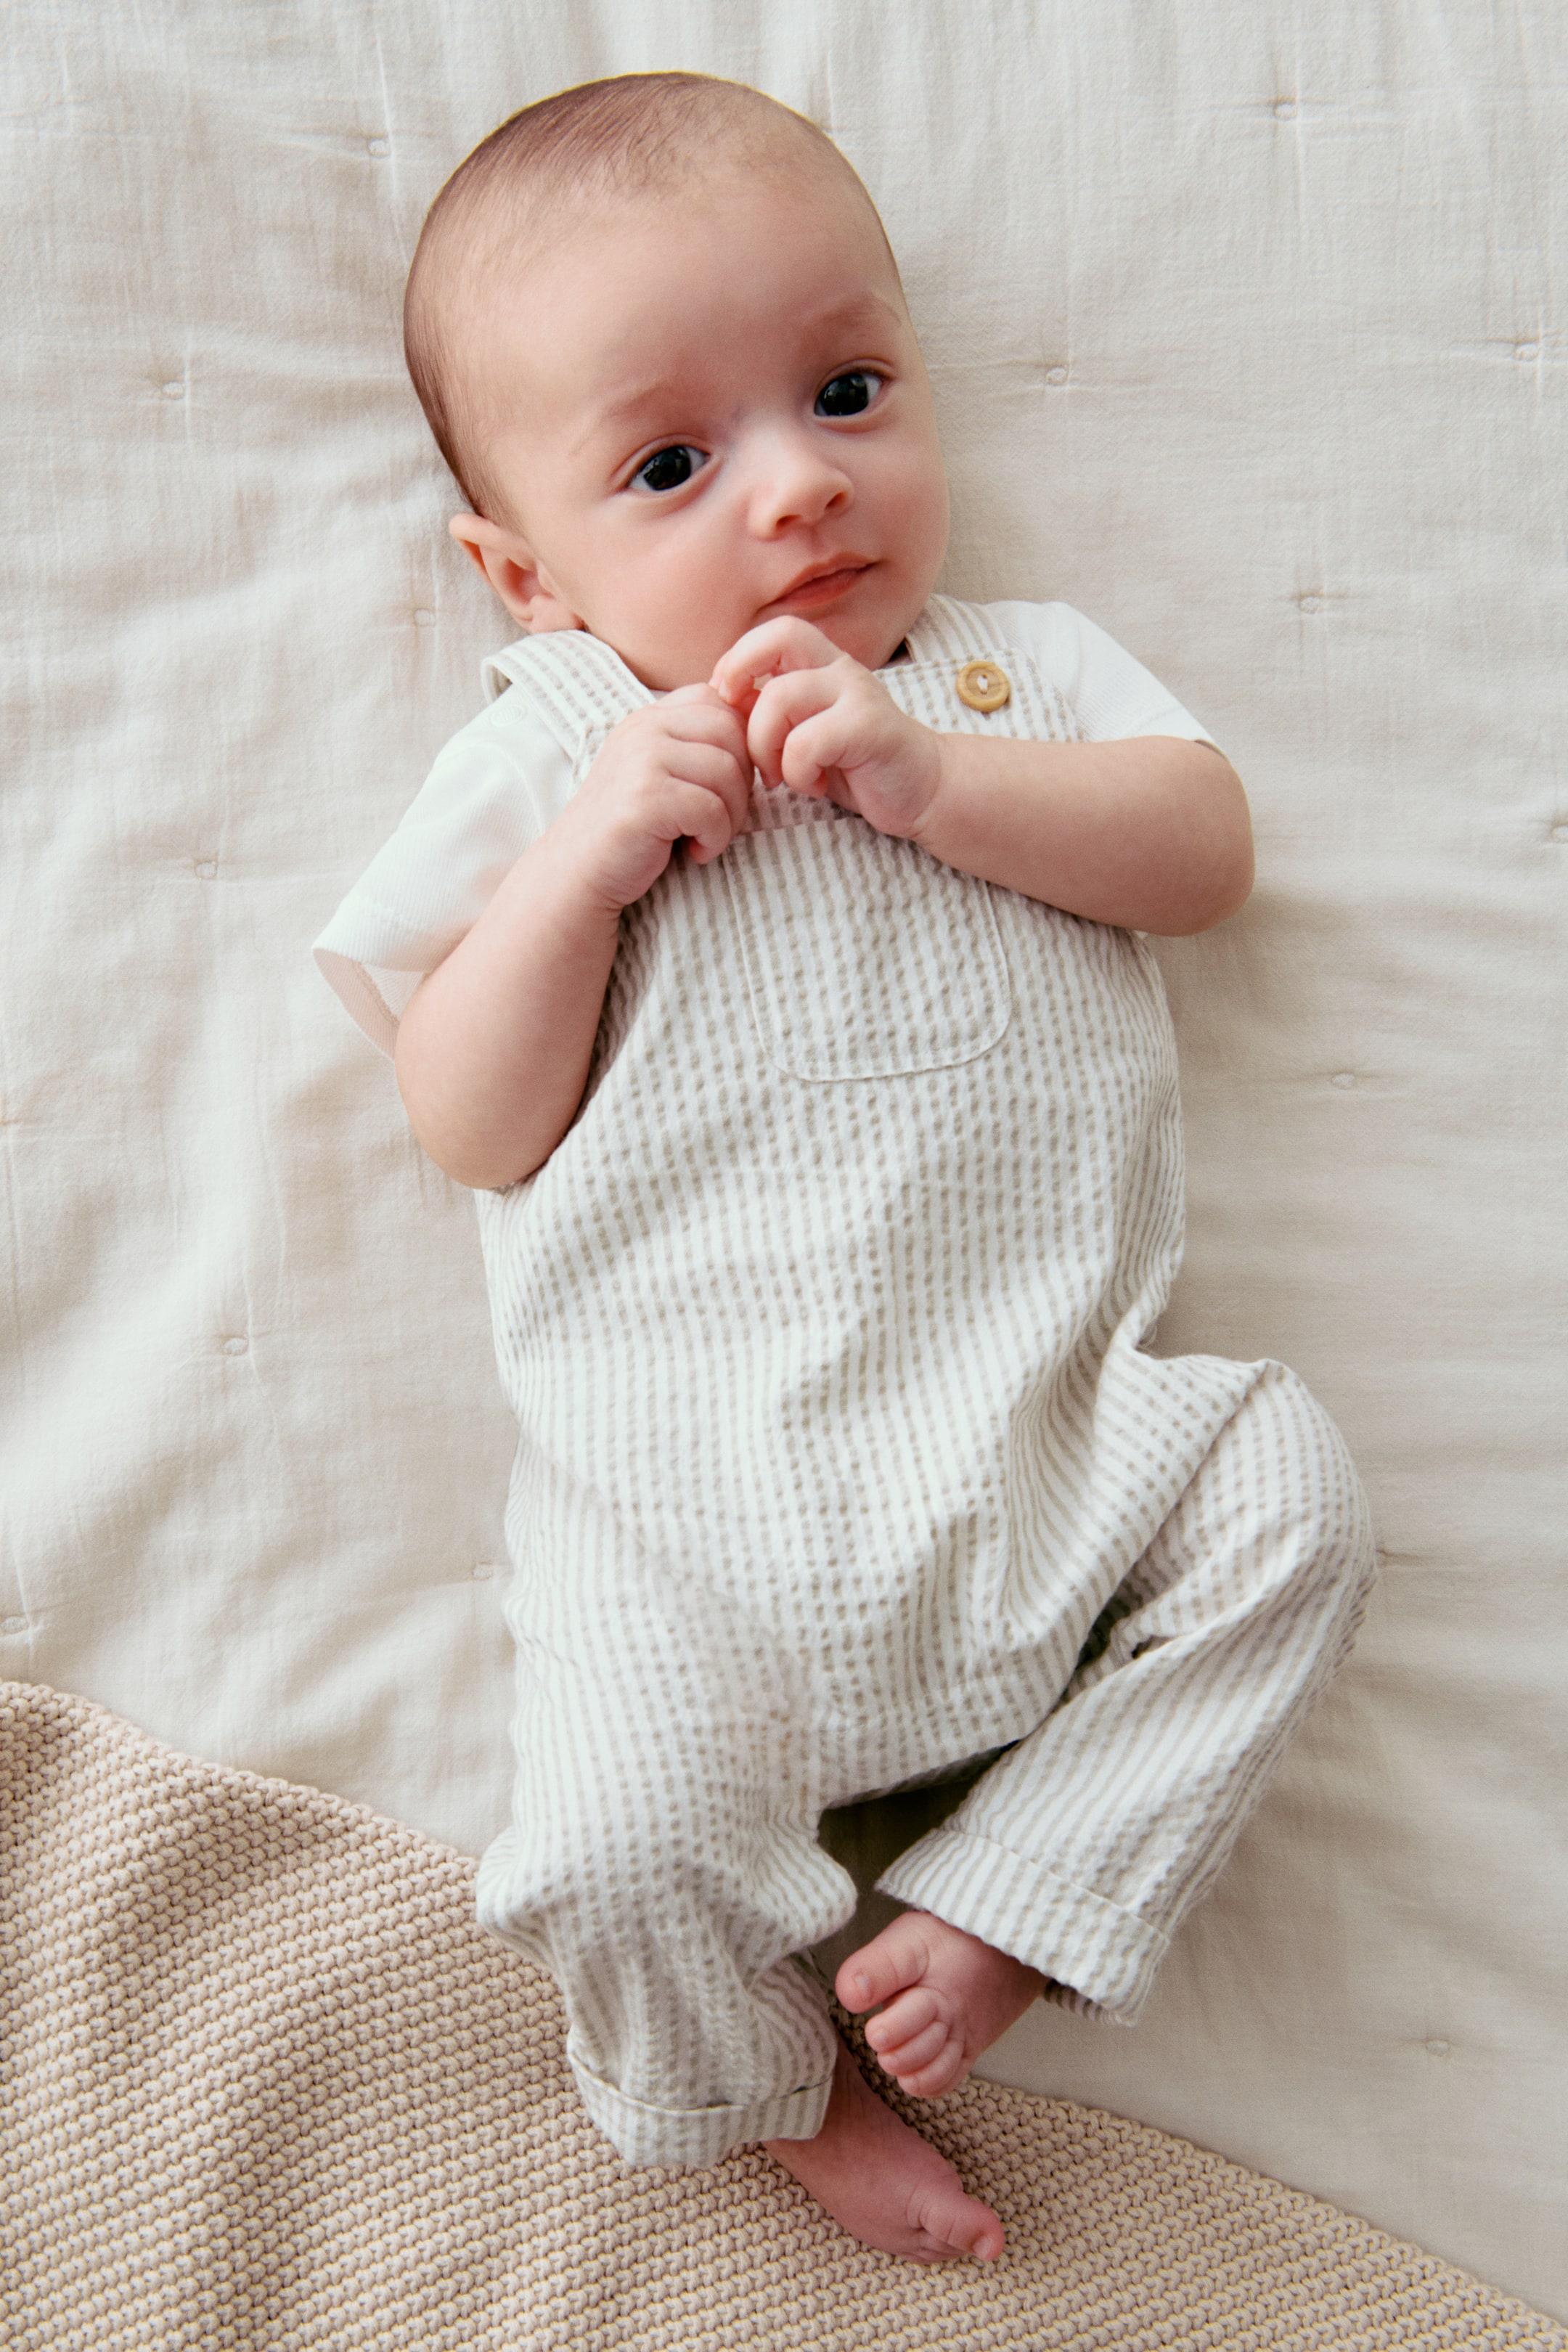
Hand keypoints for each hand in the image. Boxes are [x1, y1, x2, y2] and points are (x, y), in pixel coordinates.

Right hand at [553, 684, 752, 911]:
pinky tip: (695, 852)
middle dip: (742, 781)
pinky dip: (714, 839)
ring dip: (731, 816)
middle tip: (722, 818)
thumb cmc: (632, 830)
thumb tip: (757, 726)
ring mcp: (642, 759)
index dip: (740, 742)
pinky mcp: (646, 798)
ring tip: (706, 837)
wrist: (577, 873)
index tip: (726, 785)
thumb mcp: (661, 775)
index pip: (718, 701)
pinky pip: (712, 809)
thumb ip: (695, 747)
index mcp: (650, 717)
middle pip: (732, 732)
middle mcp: (644, 728)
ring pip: (728, 771)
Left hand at [711, 619, 942, 841]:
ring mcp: (858, 694)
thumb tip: (720, 702)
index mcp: (823, 664)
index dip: (739, 658)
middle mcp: (841, 669)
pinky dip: (798, 773)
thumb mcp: (803, 732)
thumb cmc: (854, 764)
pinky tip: (816, 786)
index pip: (776, 630)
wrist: (919, 790)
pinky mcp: (870, 728)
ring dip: (766, 746)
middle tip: (743, 732)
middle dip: (742, 681)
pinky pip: (806, 743)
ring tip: (782, 775)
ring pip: (781, 698)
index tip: (726, 701)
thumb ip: (769, 712)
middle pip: (778, 641)